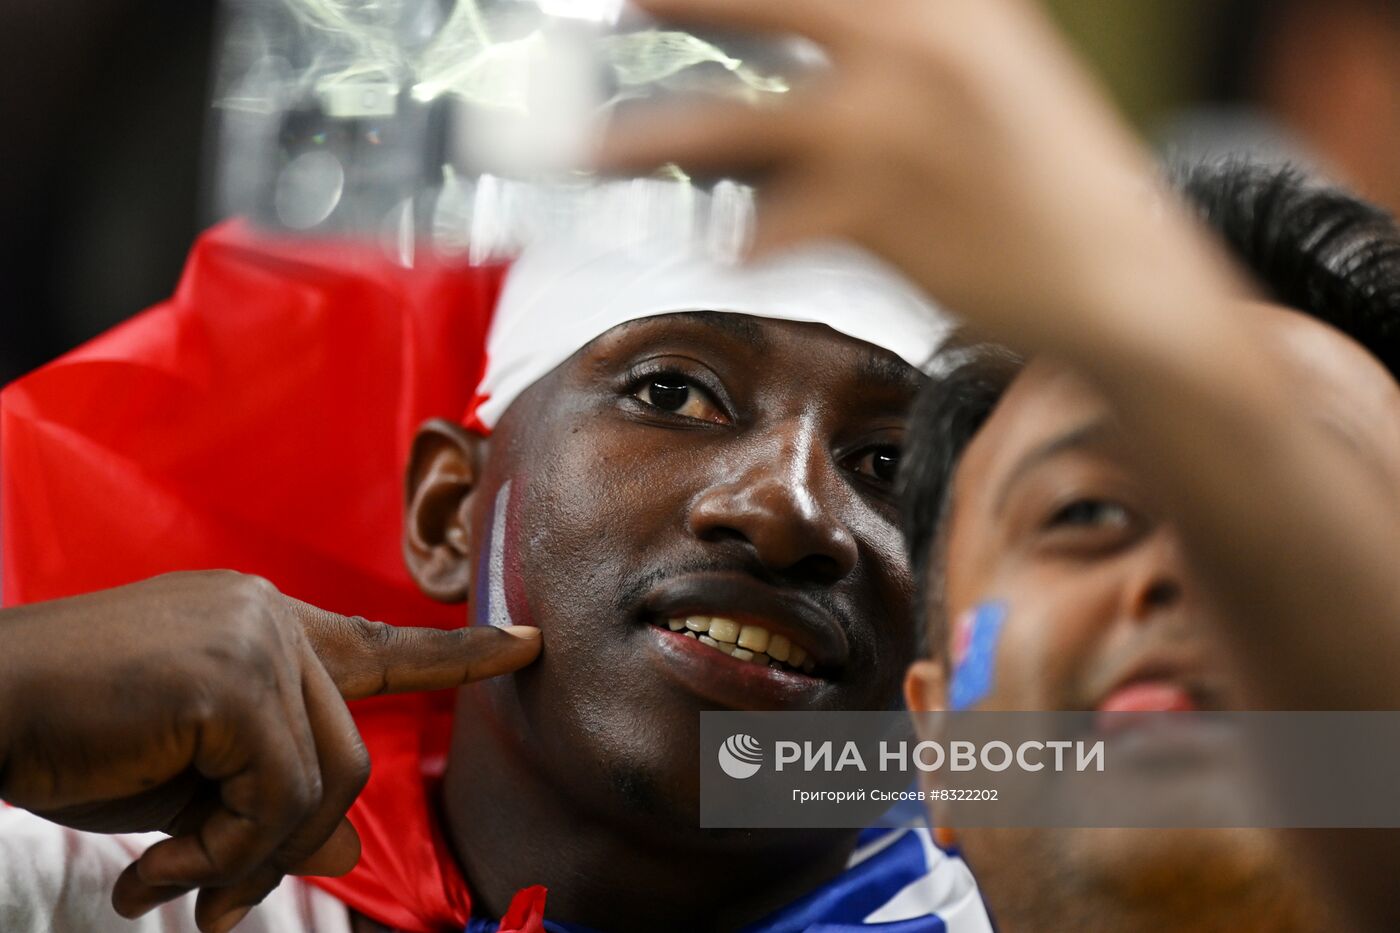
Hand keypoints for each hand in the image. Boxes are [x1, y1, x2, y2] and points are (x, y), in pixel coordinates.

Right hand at [0, 570, 539, 931]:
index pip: (380, 645)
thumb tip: (351, 841)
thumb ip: (270, 798)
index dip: (459, 654)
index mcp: (264, 626)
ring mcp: (255, 636)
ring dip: (250, 860)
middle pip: (350, 754)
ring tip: (175, 889)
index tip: (528, 643)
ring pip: (323, 780)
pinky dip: (226, 854)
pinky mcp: (232, 674)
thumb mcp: (187, 783)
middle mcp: (271, 615)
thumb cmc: (68, 740)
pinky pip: (277, 794)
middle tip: (216, 906)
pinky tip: (156, 873)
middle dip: (289, 845)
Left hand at [599, 0, 1233, 349]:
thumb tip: (764, 75)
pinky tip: (730, 244)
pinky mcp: (871, 216)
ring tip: (584, 149)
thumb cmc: (1038, 170)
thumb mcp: (984, 61)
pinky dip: (736, 237)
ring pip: (720, 126)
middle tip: (613, 2)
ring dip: (638, 140)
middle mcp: (912, 41)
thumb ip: (891, 38)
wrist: (1116, 271)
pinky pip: (762, 225)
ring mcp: (886, 128)